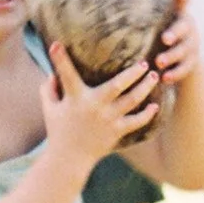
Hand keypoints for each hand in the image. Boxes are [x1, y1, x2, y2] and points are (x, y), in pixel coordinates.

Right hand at [42, 44, 162, 167]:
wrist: (68, 159)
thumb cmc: (58, 130)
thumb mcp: (49, 108)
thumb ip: (48, 88)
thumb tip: (52, 72)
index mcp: (74, 98)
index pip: (66, 75)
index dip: (60, 59)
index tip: (56, 44)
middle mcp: (94, 106)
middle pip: (117, 85)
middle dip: (133, 72)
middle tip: (144, 62)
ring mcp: (108, 119)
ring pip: (132, 100)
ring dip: (145, 87)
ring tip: (154, 76)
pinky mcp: (117, 131)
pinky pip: (136, 121)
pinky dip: (147, 114)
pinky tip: (155, 105)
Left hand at [150, 0, 202, 89]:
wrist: (181, 56)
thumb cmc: (162, 31)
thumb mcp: (159, 20)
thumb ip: (148, 9)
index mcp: (180, 14)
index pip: (183, 2)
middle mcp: (188, 28)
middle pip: (183, 29)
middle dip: (175, 33)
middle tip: (164, 38)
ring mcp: (192, 46)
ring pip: (184, 50)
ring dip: (171, 56)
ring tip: (158, 62)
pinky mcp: (191, 63)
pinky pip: (184, 69)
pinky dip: (174, 74)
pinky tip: (163, 78)